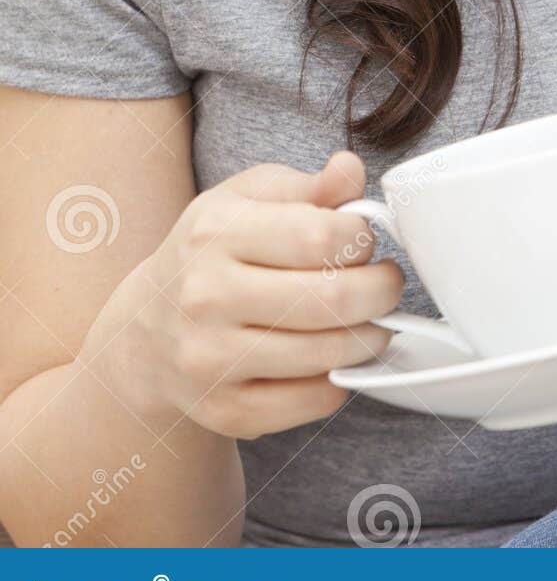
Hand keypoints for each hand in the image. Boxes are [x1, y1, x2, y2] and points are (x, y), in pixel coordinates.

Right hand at [83, 151, 403, 439]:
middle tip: (387, 283)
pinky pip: (315, 400)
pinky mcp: (227, 411)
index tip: (364, 240)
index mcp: (216, 233)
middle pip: (333, 299)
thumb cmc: (210, 253)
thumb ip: (307, 186)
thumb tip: (350, 169)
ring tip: (369, 318)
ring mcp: (213, 360)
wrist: (145, 332)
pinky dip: (341, 378)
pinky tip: (333, 354)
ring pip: (330, 354)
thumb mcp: (246, 199)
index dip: (362, 237)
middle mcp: (208, 296)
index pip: (320, 236)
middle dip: (382, 290)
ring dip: (370, 336)